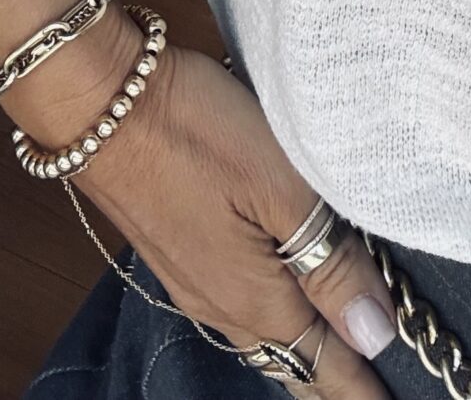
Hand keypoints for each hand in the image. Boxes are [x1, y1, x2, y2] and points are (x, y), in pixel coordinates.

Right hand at [75, 40, 400, 395]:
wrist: (95, 99)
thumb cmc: (194, 132)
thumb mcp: (280, 186)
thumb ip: (328, 261)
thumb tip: (373, 334)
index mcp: (254, 299)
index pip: (326, 363)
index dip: (363, 387)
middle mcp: (220, 303)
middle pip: (292, 356)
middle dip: (335, 374)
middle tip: (375, 384)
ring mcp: (192, 277)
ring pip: (262, 332)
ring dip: (303, 346)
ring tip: (342, 349)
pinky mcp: (176, 247)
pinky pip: (236, 304)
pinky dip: (272, 315)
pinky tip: (282, 299)